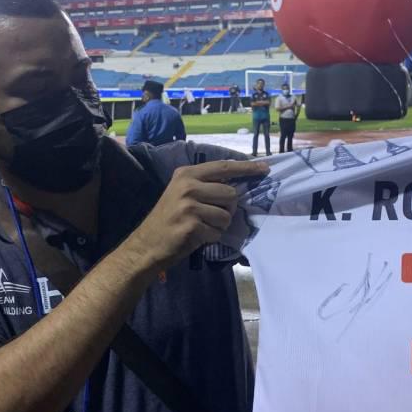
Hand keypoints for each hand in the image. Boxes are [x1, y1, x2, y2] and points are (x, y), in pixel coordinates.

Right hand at [127, 159, 268, 270]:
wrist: (147, 244)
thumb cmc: (168, 219)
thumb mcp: (182, 194)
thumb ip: (206, 186)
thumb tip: (238, 185)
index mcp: (187, 174)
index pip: (223, 167)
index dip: (246, 167)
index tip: (264, 168)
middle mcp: (188, 186)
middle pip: (231, 193)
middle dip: (228, 209)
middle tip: (212, 217)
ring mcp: (188, 205)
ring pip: (226, 215)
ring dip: (220, 226)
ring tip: (202, 227)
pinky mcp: (191, 225)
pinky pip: (217, 232)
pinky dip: (211, 238)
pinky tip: (196, 237)